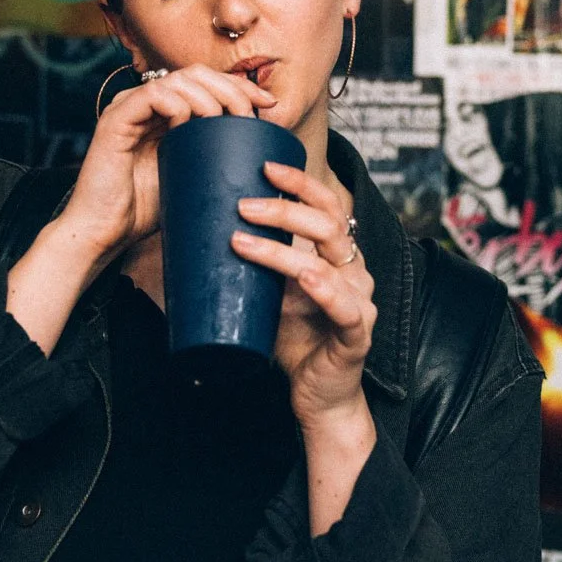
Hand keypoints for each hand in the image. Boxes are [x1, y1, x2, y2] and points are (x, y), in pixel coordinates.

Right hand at [54, 65, 273, 263]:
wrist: (104, 234)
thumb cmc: (144, 210)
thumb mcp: (190, 175)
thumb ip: (212, 155)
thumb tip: (259, 150)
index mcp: (161, 111)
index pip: (205, 82)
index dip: (239, 86)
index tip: (268, 104)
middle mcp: (144, 103)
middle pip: (195, 73)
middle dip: (231, 87)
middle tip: (252, 113)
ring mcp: (128, 108)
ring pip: (177, 79)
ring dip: (210, 97)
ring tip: (225, 123)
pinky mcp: (114, 120)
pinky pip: (151, 95)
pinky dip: (178, 104)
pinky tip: (190, 125)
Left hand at [233, 161, 375, 427]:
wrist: (317, 395)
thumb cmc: (295, 338)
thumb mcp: (272, 290)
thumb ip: (256, 259)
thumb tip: (202, 225)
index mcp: (339, 255)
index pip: (327, 206)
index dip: (300, 182)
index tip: (265, 166)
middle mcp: (355, 271)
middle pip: (328, 224)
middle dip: (284, 209)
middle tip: (243, 205)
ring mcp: (360, 301)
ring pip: (326, 262)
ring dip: (282, 248)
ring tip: (241, 240)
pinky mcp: (357, 333)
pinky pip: (344, 307)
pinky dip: (324, 289)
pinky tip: (305, 278)